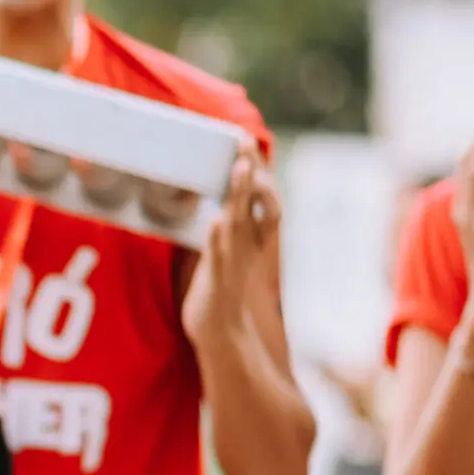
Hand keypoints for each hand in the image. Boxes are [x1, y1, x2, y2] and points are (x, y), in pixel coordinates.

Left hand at [182, 150, 279, 346]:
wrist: (225, 334)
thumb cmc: (223, 292)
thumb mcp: (226, 256)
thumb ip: (227, 231)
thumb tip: (221, 209)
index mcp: (249, 238)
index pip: (256, 197)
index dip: (252, 171)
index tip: (244, 141)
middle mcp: (246, 246)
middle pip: (253, 202)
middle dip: (250, 171)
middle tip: (245, 141)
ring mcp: (234, 262)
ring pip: (240, 222)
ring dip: (241, 195)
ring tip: (240, 169)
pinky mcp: (220, 281)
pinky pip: (221, 256)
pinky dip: (220, 238)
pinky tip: (217, 220)